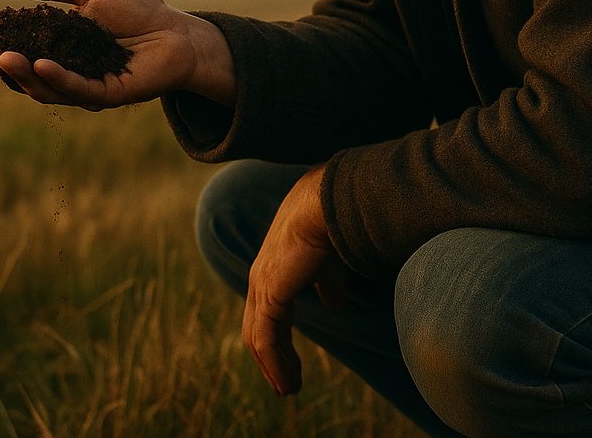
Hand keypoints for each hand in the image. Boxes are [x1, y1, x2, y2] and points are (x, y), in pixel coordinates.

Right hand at [0, 0, 235, 110]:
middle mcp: (67, 70)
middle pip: (25, 72)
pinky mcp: (108, 95)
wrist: (179, 31)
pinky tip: (42, 66)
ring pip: (45, 86)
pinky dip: (58, 79)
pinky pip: (78, 89)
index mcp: (59, 47)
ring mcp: (86, 86)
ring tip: (4, 57)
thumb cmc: (139, 11)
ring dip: (23, 73)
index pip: (18, 48)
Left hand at [243, 164, 350, 394]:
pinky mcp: (270, 293)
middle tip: (285, 384)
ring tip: (289, 389)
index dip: (278, 338)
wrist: (329, 202)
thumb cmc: (332, 221)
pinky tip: (290, 383)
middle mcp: (262, 274)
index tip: (290, 363)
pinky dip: (277, 365)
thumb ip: (329, 282)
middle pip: (256, 326)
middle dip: (270, 358)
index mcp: (274, 264)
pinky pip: (267, 340)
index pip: (267, 309)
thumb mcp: (331, 259)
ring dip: (274, 367)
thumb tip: (335, 304)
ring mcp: (262, 283)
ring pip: (258, 337)